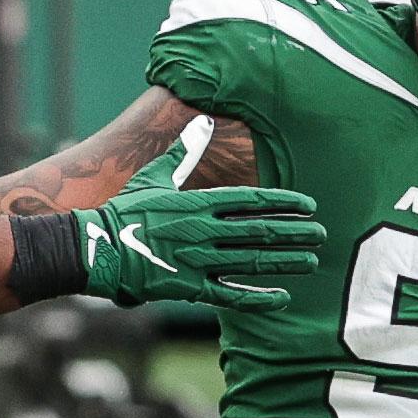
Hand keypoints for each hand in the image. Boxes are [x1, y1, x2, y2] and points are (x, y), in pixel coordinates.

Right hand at [74, 134, 325, 311]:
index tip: (308, 206)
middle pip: (259, 232)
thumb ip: (184, 152)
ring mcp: (198, 260)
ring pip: (252, 262)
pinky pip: (231, 295)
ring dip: (285, 262)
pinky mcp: (189, 287)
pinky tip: (282, 297)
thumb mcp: (154, 176)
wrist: (96, 249)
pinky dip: (258, 297)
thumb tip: (203, 120)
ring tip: (311, 261)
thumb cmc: (125, 211)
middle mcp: (203, 231)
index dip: (284, 203)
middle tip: (321, 234)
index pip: (252, 201)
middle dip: (294, 233)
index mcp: (198, 203)